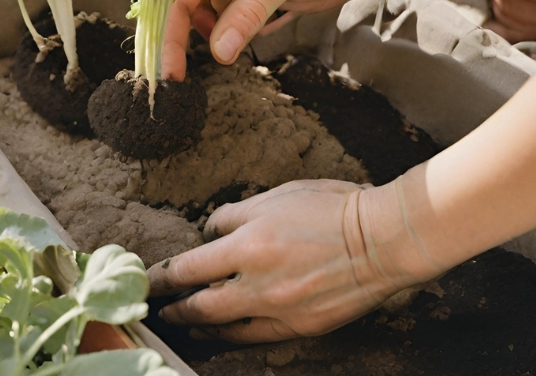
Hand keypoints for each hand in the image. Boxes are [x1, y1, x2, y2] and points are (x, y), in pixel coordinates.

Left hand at [145, 174, 443, 342]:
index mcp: (249, 244)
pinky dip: (233, 336)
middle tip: (158, 308)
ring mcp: (279, 311)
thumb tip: (210, 233)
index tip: (151, 278)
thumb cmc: (331, 207)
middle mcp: (258, 284)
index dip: (164, 275)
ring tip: (185, 322)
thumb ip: (236, 216)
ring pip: (223, 327)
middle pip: (199, 305)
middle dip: (173, 307)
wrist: (384, 239)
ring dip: (198, 325)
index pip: (189, 266)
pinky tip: (224, 333)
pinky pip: (255, 337)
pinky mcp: (301, 328)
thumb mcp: (277, 196)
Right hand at [162, 0, 366, 80]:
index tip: (168, 70)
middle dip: (176, 35)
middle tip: (174, 77)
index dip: (170, 28)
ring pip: (194, 14)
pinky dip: (222, 35)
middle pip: (177, 0)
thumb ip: (248, 14)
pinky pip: (214, 21)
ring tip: (243, 32)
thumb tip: (218, 52)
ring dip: (204, 35)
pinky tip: (245, 32)